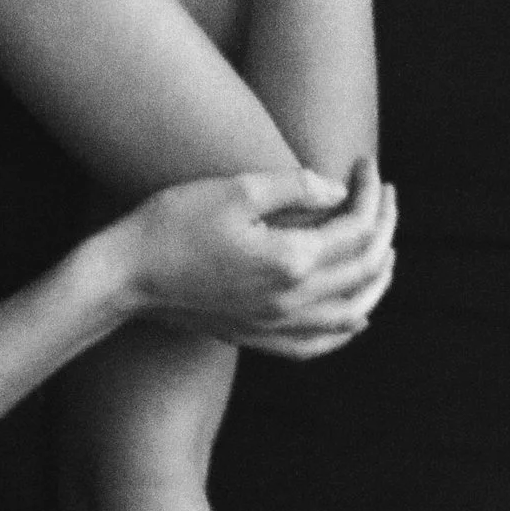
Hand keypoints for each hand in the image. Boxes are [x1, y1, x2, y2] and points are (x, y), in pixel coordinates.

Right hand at [114, 160, 396, 358]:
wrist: (123, 276)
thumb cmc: (173, 224)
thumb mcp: (235, 190)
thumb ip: (296, 187)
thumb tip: (340, 191)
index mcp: (291, 260)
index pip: (357, 227)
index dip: (370, 193)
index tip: (367, 165)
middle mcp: (292, 300)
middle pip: (363, 267)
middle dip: (384, 226)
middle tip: (385, 195)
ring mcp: (275, 324)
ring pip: (352, 312)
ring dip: (377, 280)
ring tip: (386, 250)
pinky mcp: (257, 337)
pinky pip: (317, 345)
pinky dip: (345, 329)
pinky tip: (354, 317)